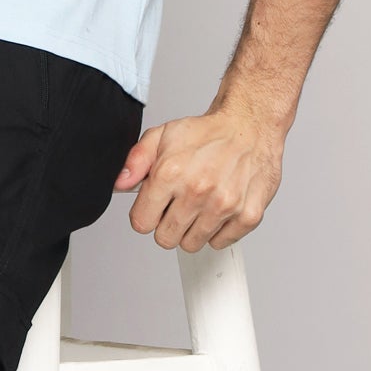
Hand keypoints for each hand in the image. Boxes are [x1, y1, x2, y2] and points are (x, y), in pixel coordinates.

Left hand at [113, 106, 285, 250]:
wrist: (250, 126)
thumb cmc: (208, 133)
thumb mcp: (162, 136)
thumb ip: (136, 161)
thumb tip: (120, 184)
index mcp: (171, 173)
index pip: (141, 223)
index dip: (146, 214)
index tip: (156, 205)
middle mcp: (198, 191)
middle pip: (165, 239)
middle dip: (167, 224)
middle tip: (178, 204)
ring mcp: (225, 206)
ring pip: (191, 244)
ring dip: (192, 229)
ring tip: (200, 204)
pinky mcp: (248, 215)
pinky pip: (220, 243)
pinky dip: (217, 230)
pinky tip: (218, 208)